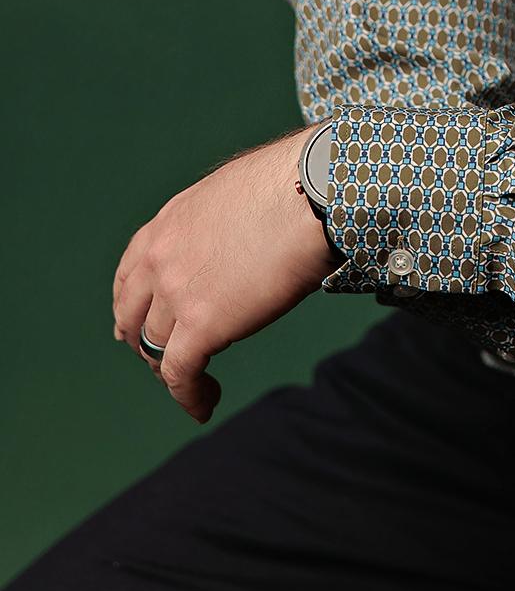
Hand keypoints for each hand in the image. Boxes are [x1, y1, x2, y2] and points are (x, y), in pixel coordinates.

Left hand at [111, 125, 333, 424]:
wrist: (309, 195)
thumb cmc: (294, 185)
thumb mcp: (234, 194)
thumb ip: (218, 223)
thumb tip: (242, 235)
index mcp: (168, 223)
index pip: (130, 273)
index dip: (131, 304)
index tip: (137, 322)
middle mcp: (161, 258)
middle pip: (133, 315)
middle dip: (142, 341)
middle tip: (160, 359)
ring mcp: (176, 294)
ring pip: (156, 349)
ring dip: (172, 372)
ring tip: (198, 386)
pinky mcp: (200, 327)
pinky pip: (180, 374)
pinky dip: (189, 396)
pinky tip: (205, 405)